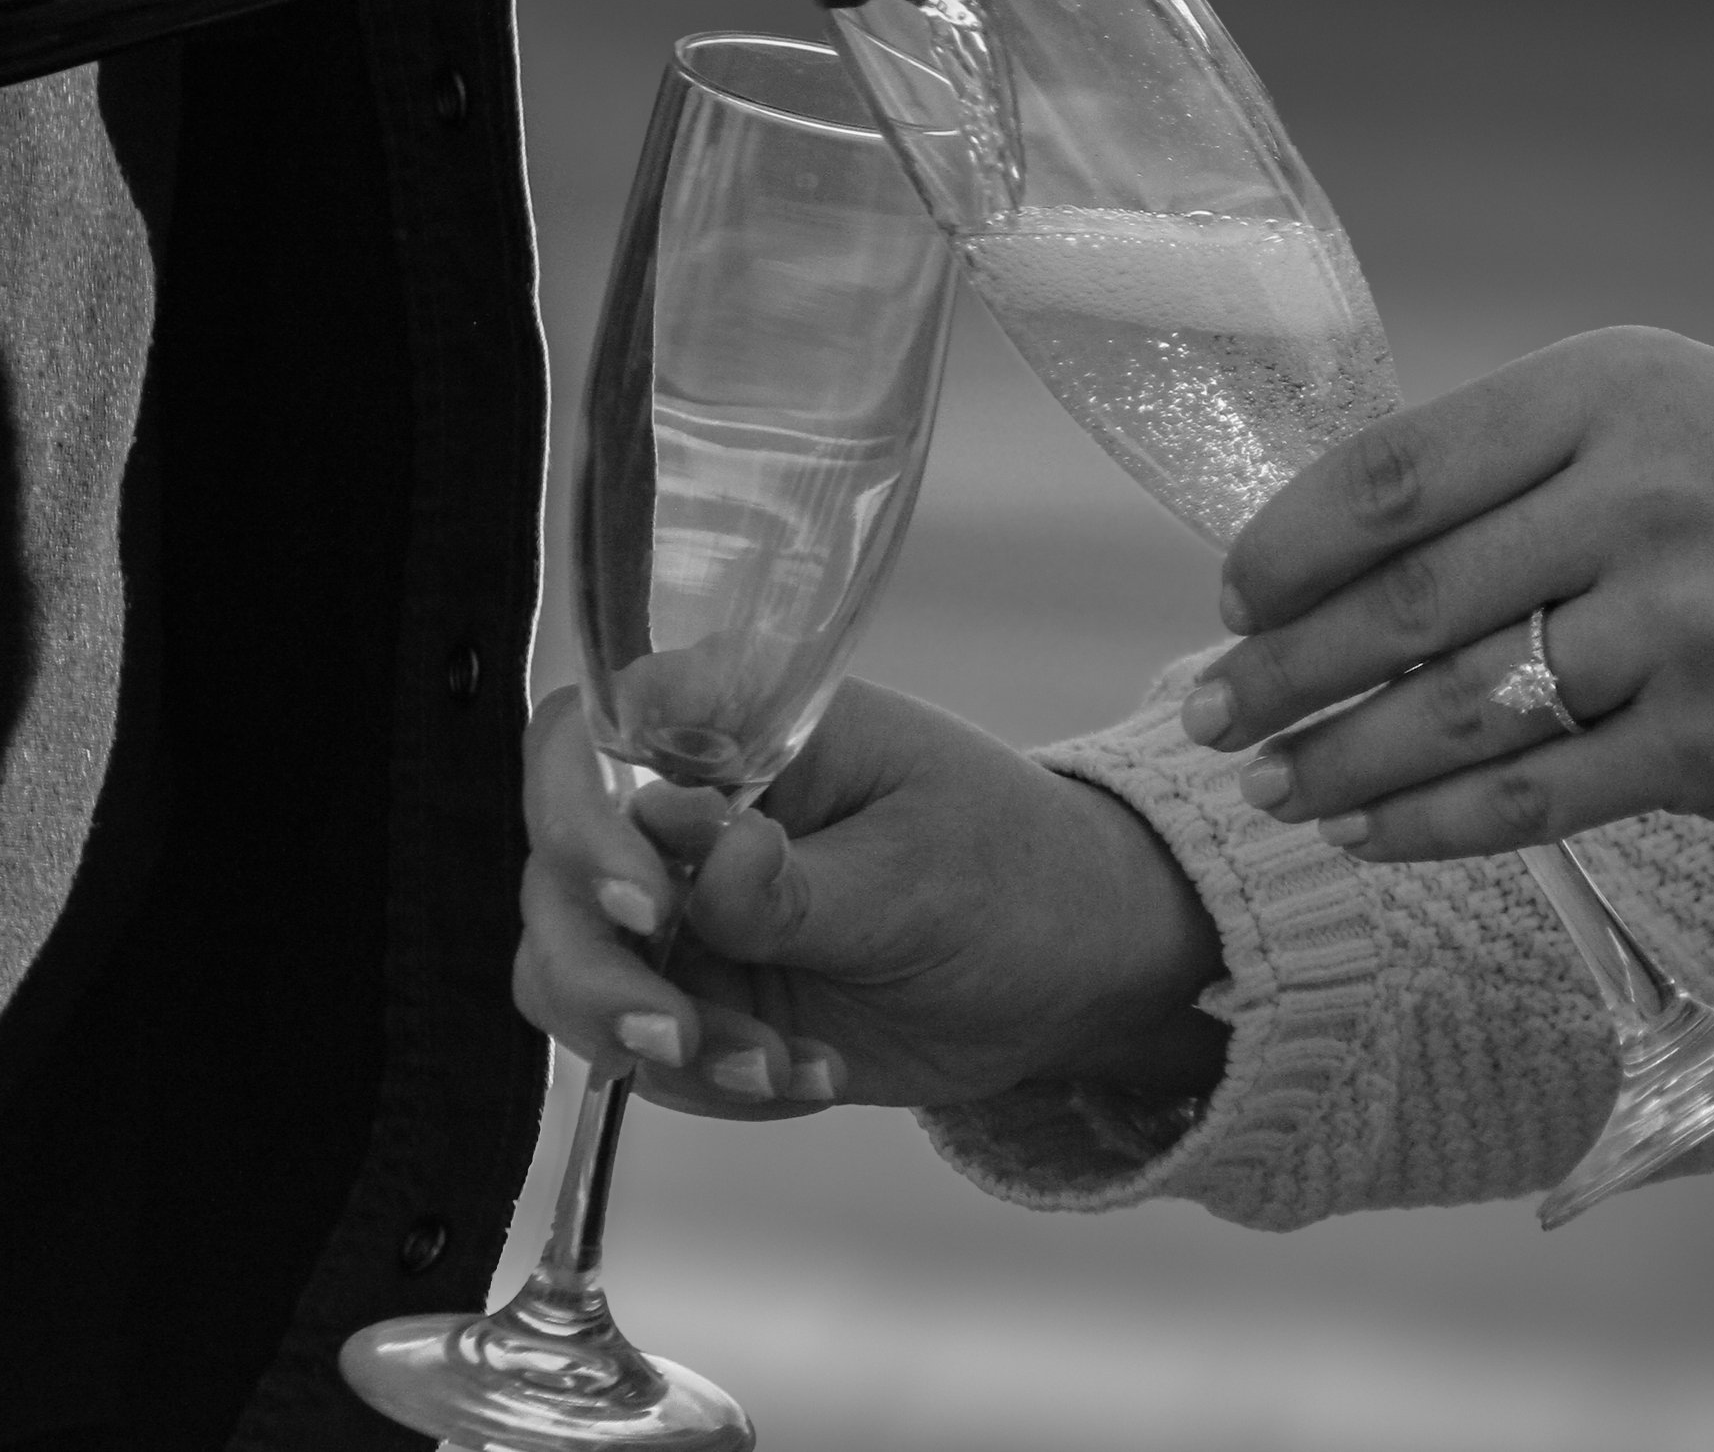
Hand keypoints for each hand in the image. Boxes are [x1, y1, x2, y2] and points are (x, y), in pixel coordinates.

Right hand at [513, 680, 1225, 1119]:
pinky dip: (709, 1082)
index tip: (651, 909)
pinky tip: (811, 1076)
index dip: (583, 825)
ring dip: (657, 1043)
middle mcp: (683, 808)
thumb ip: (793, 881)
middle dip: (603, 973)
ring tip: (779, 1069)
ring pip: (568, 973)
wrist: (1068, 967)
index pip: (588, 741)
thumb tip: (683, 841)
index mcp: (738, 723)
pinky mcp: (699, 989)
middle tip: (681, 1036)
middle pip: (554, 876)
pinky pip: (639, 1050)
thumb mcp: (919, 877)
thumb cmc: (1014, 875)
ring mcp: (681, 905)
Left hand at [1185, 327, 1713, 856]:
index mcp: (1604, 393)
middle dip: (1284, 673)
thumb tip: (1311, 559)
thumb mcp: (1641, 412)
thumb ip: (1496, 464)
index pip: (1393, 474)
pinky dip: (1435, 826)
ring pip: (1460, 712)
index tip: (1228, 599)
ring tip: (1274, 790)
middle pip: (1408, 603)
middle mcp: (1642, 498)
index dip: (1285, 549)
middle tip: (1211, 716)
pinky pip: (1537, 799)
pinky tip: (1370, 836)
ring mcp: (1684, 625)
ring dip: (1342, 762)